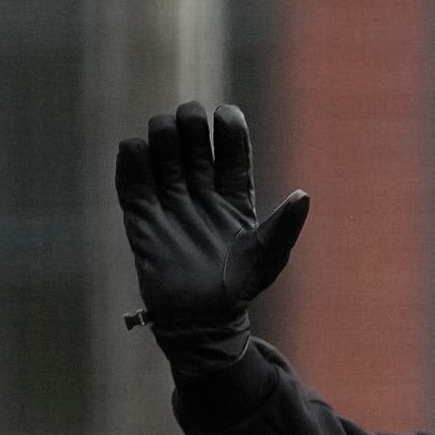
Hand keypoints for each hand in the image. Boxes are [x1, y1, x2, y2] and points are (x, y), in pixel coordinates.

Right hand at [114, 102, 310, 338]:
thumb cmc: (240, 287)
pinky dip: (131, 162)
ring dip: (162, 136)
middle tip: (189, 120)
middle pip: (193, 144)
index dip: (229, 129)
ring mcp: (169, 202)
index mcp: (233, 195)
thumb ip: (285, 225)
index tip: (225, 114)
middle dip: (190, 125)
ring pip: (162, 154)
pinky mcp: (141, 218)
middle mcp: (201, 192)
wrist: (202, 320)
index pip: (231, 151)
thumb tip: (303, 195)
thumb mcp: (269, 255)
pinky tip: (135, 149)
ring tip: (164, 134)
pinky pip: (132, 183)